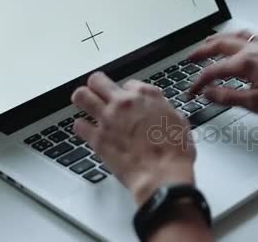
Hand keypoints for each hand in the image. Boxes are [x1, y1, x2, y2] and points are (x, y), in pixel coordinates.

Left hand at [71, 72, 195, 205]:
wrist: (162, 175)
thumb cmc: (175, 153)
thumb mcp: (179, 122)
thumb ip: (164, 111)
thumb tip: (161, 112)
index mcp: (147, 96)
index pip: (128, 83)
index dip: (128, 93)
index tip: (128, 100)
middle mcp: (125, 103)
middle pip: (97, 80)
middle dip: (97, 86)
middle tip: (99, 94)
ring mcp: (108, 119)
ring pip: (81, 95)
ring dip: (83, 99)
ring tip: (86, 105)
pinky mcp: (97, 139)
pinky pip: (78, 125)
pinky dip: (81, 127)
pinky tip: (87, 131)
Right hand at [189, 30, 257, 118]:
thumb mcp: (255, 103)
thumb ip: (228, 97)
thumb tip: (209, 93)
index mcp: (245, 63)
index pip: (213, 71)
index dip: (198, 82)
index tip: (192, 92)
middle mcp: (252, 50)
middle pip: (218, 45)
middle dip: (200, 52)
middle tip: (189, 59)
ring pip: (232, 37)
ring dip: (215, 41)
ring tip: (206, 45)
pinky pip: (246, 37)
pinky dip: (234, 38)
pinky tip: (236, 42)